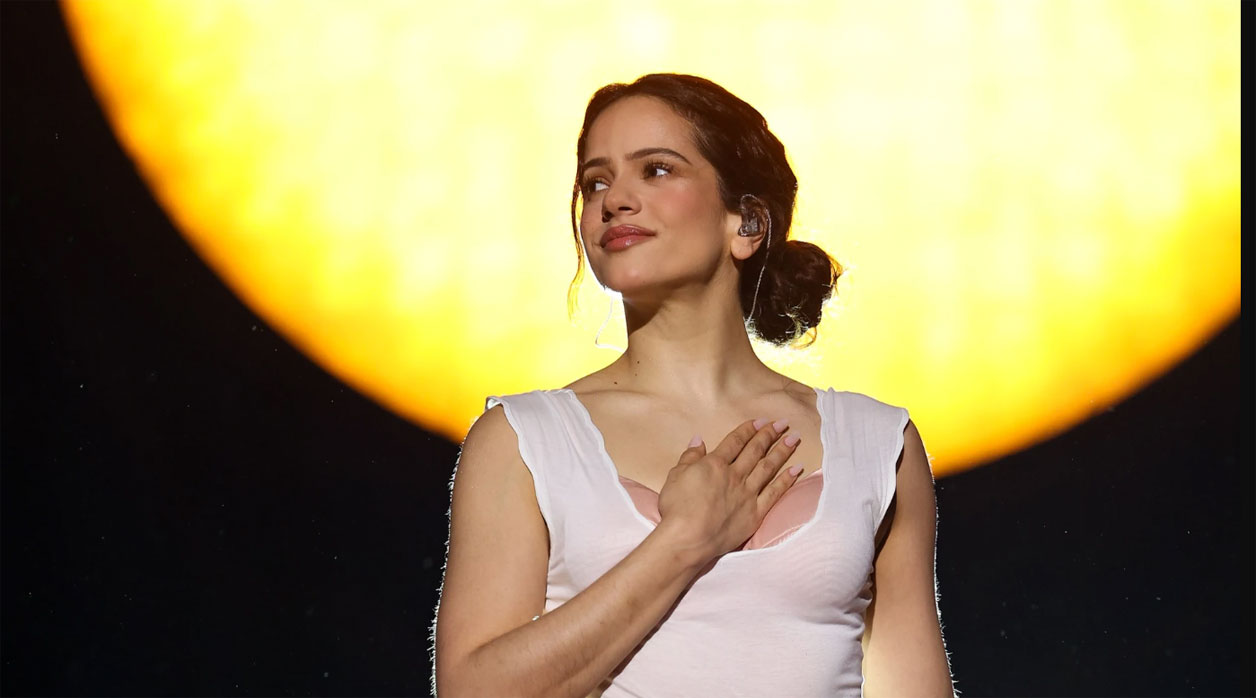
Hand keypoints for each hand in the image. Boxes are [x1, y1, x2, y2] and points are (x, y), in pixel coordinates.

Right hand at [655, 418, 802, 562]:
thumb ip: (689, 457)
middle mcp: (735, 476)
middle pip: (755, 451)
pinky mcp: (755, 514)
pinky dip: (787, 480)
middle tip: (782, 424)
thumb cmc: (676, 508)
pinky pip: (774, 493)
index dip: (749, 429)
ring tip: (794, 438)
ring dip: (782, 451)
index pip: (735, 442)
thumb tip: (699, 440)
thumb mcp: (675, 476)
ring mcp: (747, 495)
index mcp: (714, 464)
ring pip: (768, 468)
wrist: (687, 539)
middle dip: (769, 435)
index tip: (762, 421)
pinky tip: (797, 469)